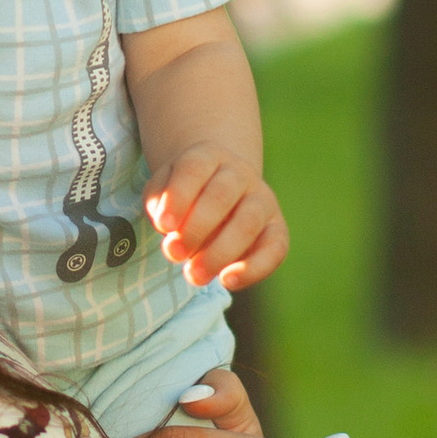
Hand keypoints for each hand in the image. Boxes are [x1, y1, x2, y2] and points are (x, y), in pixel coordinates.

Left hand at [143, 147, 290, 293]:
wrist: (218, 191)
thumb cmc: (184, 194)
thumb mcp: (163, 189)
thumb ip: (158, 203)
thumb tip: (166, 226)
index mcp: (208, 156)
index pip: (194, 169)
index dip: (178, 197)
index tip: (163, 227)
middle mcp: (240, 173)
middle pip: (221, 195)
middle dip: (195, 229)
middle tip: (173, 255)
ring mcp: (263, 199)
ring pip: (248, 222)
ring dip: (219, 252)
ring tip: (194, 276)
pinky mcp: (277, 228)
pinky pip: (275, 248)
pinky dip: (253, 268)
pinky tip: (226, 281)